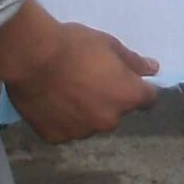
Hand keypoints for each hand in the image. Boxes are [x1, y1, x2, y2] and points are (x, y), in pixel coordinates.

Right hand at [0, 1, 160, 142]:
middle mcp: (109, 120)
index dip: (139, 89)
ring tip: (66, 90)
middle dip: (109, 99)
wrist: (31, 58)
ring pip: (91, 122)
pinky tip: (52, 101)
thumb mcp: (110, 45)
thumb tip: (153, 69)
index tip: (127, 80)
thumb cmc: (75, 45)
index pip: (147, 100)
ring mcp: (81, 132)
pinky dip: (63, 119)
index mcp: (127, 97)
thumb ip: (133, 62)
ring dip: (86, 111)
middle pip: (116, 112)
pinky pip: (66, 128)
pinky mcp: (56, 138)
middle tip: (89, 79)